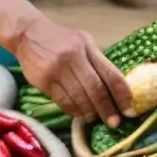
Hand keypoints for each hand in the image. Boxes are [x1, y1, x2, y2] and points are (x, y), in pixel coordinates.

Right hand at [13, 15, 131, 128]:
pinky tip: (79, 114)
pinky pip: (63, 100)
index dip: (122, 93)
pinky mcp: (44, 80)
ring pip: (79, 97)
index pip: (110, 73)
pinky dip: (74, 110)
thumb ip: (97, 61)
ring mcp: (58, 69)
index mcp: (88, 47)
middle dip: (107, 108)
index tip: (129, 108)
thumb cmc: (61, 40)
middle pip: (96, 89)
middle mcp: (74, 57)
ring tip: (95, 118)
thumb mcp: (83, 42)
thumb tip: (116, 87)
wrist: (28, 34)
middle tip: (114, 122)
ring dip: (90, 112)